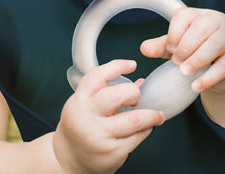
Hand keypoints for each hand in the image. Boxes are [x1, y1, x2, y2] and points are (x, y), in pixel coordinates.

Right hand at [53, 59, 164, 173]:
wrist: (68, 160)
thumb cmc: (79, 128)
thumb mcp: (85, 105)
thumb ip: (106, 91)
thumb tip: (139, 82)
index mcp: (79, 101)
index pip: (97, 76)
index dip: (117, 66)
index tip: (132, 64)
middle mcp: (87, 118)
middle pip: (115, 96)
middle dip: (133, 93)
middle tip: (136, 97)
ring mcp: (99, 137)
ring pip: (133, 120)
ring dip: (150, 115)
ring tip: (157, 115)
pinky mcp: (112, 153)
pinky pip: (136, 137)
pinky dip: (146, 129)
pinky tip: (147, 127)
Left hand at [140, 8, 224, 93]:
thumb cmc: (200, 52)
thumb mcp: (180, 47)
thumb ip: (162, 46)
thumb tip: (143, 48)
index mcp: (200, 14)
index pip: (184, 16)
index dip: (174, 34)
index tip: (169, 49)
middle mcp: (218, 21)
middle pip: (201, 27)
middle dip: (185, 46)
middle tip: (176, 62)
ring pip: (215, 43)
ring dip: (197, 59)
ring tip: (184, 72)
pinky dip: (208, 77)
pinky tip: (196, 86)